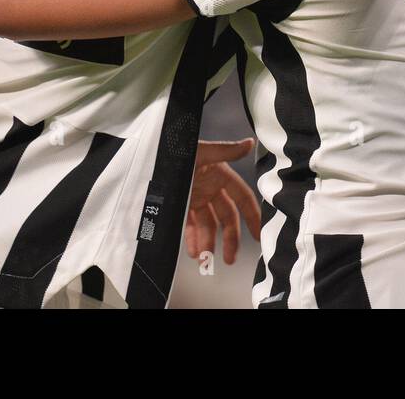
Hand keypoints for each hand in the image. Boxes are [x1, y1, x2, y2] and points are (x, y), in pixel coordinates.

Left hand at [185, 137, 260, 264]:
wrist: (146, 157)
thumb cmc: (174, 149)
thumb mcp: (200, 151)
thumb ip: (225, 151)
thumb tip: (250, 143)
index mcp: (219, 173)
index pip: (242, 197)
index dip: (252, 215)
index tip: (258, 235)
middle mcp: (210, 187)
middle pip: (226, 217)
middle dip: (229, 239)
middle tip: (229, 259)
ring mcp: (195, 197)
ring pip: (207, 225)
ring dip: (208, 243)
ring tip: (204, 260)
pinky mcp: (180, 204)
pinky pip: (190, 225)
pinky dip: (192, 239)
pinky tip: (193, 251)